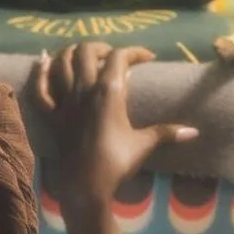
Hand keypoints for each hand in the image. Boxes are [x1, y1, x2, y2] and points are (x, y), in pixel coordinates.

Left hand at [17, 42, 196, 210]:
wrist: (86, 186)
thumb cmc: (117, 163)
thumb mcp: (144, 145)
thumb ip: (167, 133)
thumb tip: (194, 132)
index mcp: (109, 92)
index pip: (119, 57)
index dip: (134, 52)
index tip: (147, 58)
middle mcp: (84, 90)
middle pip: (86, 51)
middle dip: (100, 47)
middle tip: (111, 56)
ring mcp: (64, 102)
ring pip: (61, 63)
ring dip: (70, 53)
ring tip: (82, 55)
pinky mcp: (51, 117)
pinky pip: (39, 89)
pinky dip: (39, 73)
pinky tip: (42, 63)